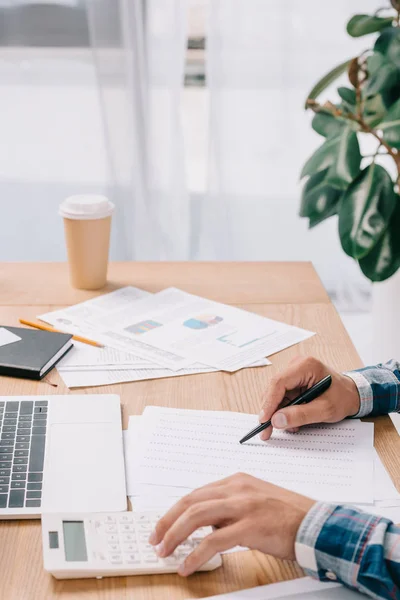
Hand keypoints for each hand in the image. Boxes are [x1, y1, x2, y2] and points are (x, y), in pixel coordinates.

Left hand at [149, 473, 314, 575]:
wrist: (316, 523)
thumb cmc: (288, 515)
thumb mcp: (255, 501)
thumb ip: (231, 508)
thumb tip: (207, 527)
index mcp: (236, 481)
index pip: (196, 493)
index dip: (175, 511)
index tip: (162, 525)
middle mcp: (237, 488)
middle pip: (190, 502)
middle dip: (167, 522)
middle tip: (155, 539)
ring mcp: (243, 506)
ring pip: (196, 516)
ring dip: (175, 535)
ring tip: (164, 551)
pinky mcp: (250, 526)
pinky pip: (213, 541)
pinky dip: (195, 554)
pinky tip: (187, 565)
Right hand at [259, 356, 360, 440]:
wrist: (352, 394)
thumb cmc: (342, 398)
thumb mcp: (325, 410)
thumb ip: (300, 415)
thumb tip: (276, 420)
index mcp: (306, 366)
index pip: (279, 382)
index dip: (269, 402)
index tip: (264, 420)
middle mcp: (297, 365)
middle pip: (274, 388)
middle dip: (270, 410)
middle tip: (266, 430)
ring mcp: (294, 372)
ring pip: (276, 394)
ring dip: (278, 412)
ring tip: (286, 427)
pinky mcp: (293, 381)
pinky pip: (282, 396)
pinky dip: (284, 410)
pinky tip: (291, 421)